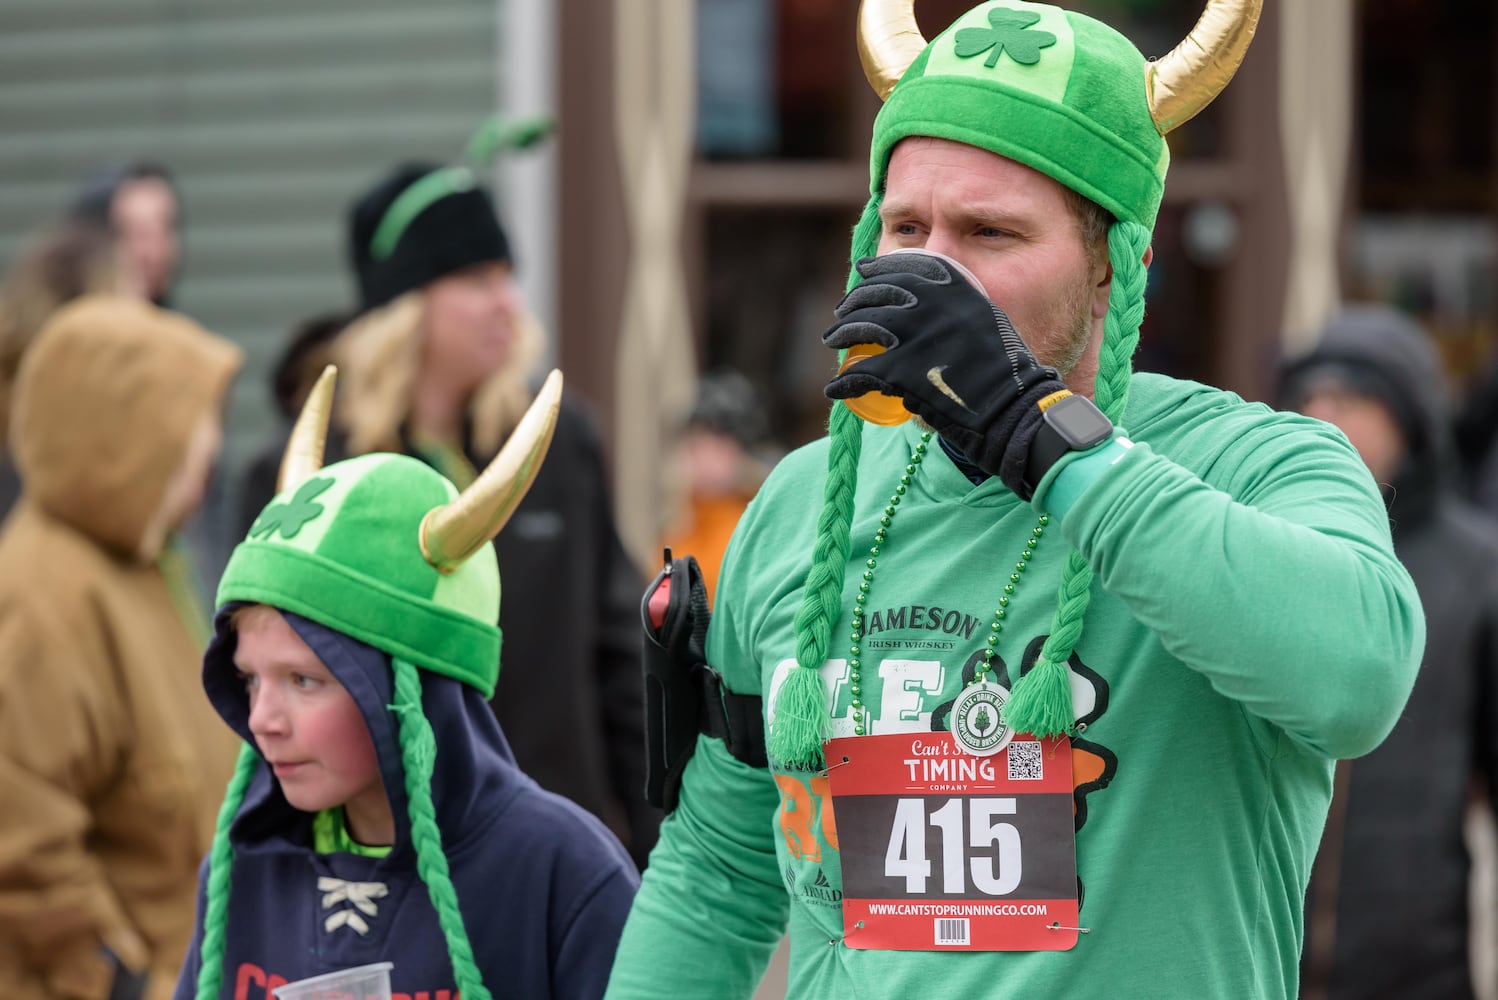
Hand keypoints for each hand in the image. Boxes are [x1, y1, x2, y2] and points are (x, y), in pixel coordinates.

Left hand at [822, 252, 1070, 497]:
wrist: (1015, 408)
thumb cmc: (1009, 372)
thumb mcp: (988, 322)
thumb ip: (961, 310)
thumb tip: (933, 310)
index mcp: (956, 288)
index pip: (907, 266)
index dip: (880, 268)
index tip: (863, 270)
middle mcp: (933, 304)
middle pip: (878, 293)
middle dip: (854, 300)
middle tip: (842, 311)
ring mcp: (915, 336)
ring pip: (862, 326)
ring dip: (842, 333)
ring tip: (832, 340)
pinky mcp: (901, 371)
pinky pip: (861, 373)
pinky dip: (844, 383)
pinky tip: (835, 388)